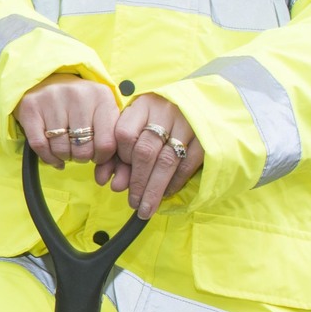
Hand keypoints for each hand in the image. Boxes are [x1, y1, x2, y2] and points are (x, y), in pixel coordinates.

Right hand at [14, 73, 120, 169]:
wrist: (50, 79)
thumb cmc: (82, 103)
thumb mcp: (102, 110)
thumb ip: (111, 134)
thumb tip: (107, 165)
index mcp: (101, 96)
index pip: (106, 143)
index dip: (101, 157)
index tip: (96, 155)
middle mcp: (77, 95)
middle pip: (83, 149)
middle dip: (82, 157)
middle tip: (79, 151)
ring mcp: (52, 99)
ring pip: (61, 149)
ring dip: (64, 156)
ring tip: (67, 149)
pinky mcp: (31, 106)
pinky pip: (40, 145)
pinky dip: (47, 157)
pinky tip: (53, 157)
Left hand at [100, 91, 203, 216]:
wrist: (197, 103)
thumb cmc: (158, 119)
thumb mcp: (136, 126)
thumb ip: (119, 152)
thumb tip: (107, 181)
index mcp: (143, 105)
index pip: (124, 134)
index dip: (121, 157)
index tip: (120, 173)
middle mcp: (164, 112)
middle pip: (146, 152)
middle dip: (137, 182)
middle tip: (133, 204)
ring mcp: (186, 123)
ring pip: (166, 161)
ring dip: (154, 189)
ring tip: (146, 208)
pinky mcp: (203, 137)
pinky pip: (187, 165)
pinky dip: (175, 183)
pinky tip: (166, 194)